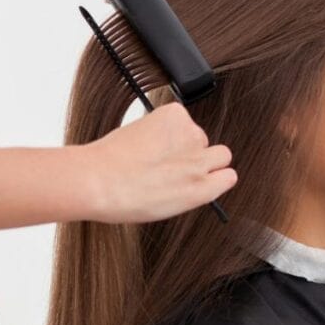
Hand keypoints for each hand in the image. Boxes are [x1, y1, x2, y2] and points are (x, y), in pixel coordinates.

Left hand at [81, 103, 236, 223]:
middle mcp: (200, 165)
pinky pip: (180, 115)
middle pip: (222, 153)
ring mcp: (190, 138)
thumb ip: (189, 191)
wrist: (96, 180)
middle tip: (176, 160)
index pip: (228, 176)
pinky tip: (148, 135)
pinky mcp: (175, 116)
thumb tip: (192, 179)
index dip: (212, 174)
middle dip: (203, 155)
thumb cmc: (123, 198)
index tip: (199, 174)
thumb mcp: (166, 208)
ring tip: (152, 149)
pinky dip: (166, 122)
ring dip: (181, 138)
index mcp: (201, 192)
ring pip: (197, 134)